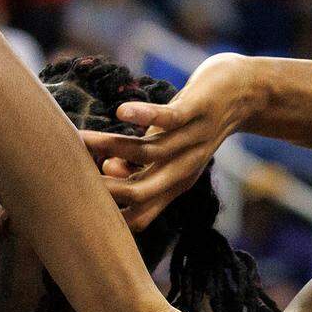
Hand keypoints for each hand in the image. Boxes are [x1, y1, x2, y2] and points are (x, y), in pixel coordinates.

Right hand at [80, 53, 254, 230]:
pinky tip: (121, 112)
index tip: (75, 205)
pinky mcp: (197, 113)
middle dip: (105, 189)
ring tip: (78, 139)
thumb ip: (138, 165)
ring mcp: (192, 142)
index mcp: (174, 185)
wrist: (245, 95)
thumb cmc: (193, 123)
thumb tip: (107, 170)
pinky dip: (145, 116)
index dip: (108, 217)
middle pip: (140, 193)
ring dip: (112, 146)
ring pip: (148, 153)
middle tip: (67, 181)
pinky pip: (169, 119)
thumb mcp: (164, 148)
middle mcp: (183, 170)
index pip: (139, 216)